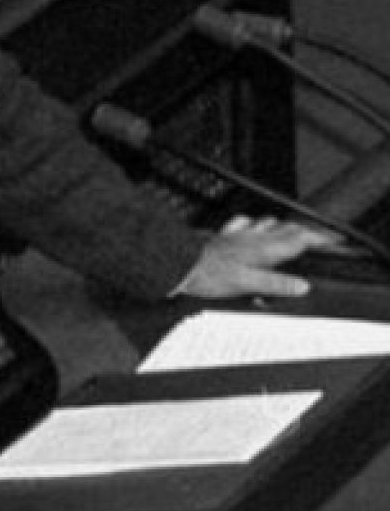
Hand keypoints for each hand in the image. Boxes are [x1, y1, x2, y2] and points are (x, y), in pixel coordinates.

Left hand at [177, 215, 338, 297]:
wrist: (176, 263)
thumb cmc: (208, 274)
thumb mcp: (246, 284)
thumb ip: (275, 283)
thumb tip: (301, 286)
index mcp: (262, 249)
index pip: (298, 239)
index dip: (319, 238)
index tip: (334, 239)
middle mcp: (252, 238)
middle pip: (287, 228)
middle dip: (305, 231)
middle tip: (319, 237)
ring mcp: (237, 235)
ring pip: (267, 224)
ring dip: (281, 226)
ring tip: (291, 231)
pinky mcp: (222, 236)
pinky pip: (243, 224)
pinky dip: (253, 225)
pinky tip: (251, 227)